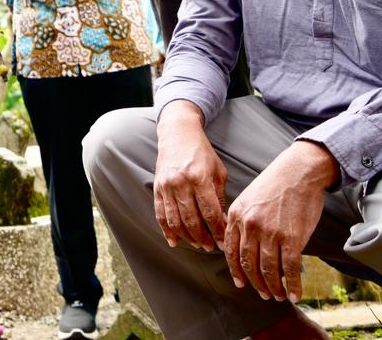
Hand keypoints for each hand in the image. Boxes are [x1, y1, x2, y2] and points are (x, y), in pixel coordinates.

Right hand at [154, 101, 227, 252]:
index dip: (218, 232)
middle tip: (211, 247)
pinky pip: (160, 214)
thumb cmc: (202, 153)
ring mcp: (166, 186)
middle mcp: (181, 183)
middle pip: (192, 220)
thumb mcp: (218, 171)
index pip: (210, 213)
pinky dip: (167, 231)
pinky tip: (174, 241)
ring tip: (197, 244)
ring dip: (187, 237)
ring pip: (175, 221)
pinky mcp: (157, 187)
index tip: (224, 243)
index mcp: (200, 178)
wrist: (177, 134)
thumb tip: (223, 222)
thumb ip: (219, 197)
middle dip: (203, 238)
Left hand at [223, 141, 336, 302]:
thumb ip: (242, 220)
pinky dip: (293, 285)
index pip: (231, 251)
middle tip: (263, 294)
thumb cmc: (275, 183)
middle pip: (249, 264)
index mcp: (237, 216)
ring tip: (278, 296)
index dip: (236, 271)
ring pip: (269, 270)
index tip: (241, 283)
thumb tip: (240, 243)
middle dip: (256, 283)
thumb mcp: (248, 198)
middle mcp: (250, 226)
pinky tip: (295, 293)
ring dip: (274, 288)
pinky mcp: (292, 238)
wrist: (299, 171)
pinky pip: (291, 269)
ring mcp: (271, 233)